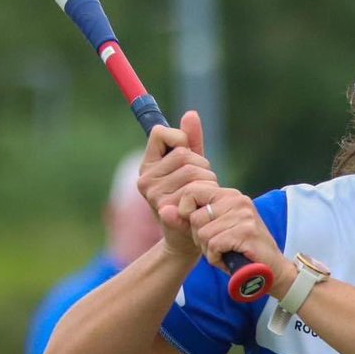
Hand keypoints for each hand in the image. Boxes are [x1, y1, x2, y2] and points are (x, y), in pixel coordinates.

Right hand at [137, 110, 218, 262]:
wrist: (186, 239)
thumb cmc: (190, 199)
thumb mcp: (191, 168)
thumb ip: (192, 142)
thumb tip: (191, 114)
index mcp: (148, 165)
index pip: (161, 133)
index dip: (180, 139)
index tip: (187, 153)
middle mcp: (146, 179)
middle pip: (184, 154)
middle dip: (203, 166)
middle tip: (202, 184)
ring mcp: (154, 195)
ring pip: (194, 171)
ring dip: (208, 182)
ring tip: (203, 197)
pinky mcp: (165, 210)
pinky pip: (194, 190)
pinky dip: (202, 196)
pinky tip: (200, 206)